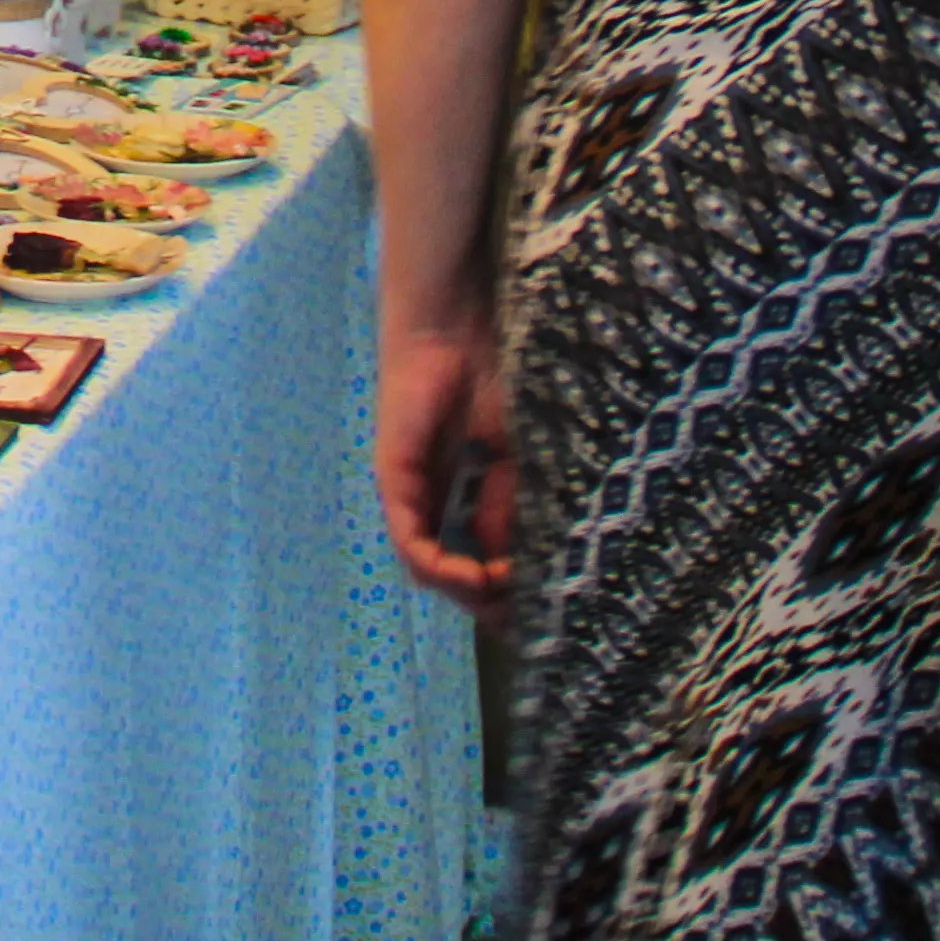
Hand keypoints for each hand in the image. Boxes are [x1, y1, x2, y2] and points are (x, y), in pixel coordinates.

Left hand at [377, 293, 515, 607]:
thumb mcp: (518, 454)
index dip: (510, 593)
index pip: (482, 561)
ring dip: (467, 591)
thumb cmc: (492, 373)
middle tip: (526, 618)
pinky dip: (438, 565)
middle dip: (490, 603)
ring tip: (502, 598)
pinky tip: (470, 576)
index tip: (545, 611)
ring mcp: (411, 492)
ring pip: (430, 567)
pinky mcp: (394, 479)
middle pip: (455, 574)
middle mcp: (434, 500)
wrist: (457, 322)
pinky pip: (409, 540)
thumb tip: (520, 564)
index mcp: (466, 492)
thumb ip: (515, 504)